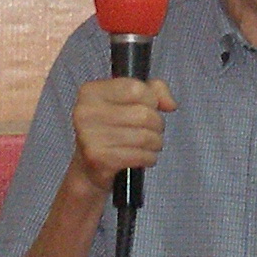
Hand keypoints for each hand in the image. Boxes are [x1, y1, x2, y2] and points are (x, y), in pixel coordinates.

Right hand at [70, 75, 175, 198]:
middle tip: (151, 130)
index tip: (149, 107)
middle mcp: (86, 112)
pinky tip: (142, 157)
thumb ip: (153, 90)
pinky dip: (149, 157)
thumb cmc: (109, 131)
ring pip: (145, 136)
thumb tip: (170, 104)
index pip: (136, 88)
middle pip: (144, 114)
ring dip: (155, 143)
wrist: (87, 168)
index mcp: (91, 92)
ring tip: (148, 144)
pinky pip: (140, 155)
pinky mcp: (99, 159)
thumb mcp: (126, 101)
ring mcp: (91, 136)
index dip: (151, 99)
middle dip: (157, 124)